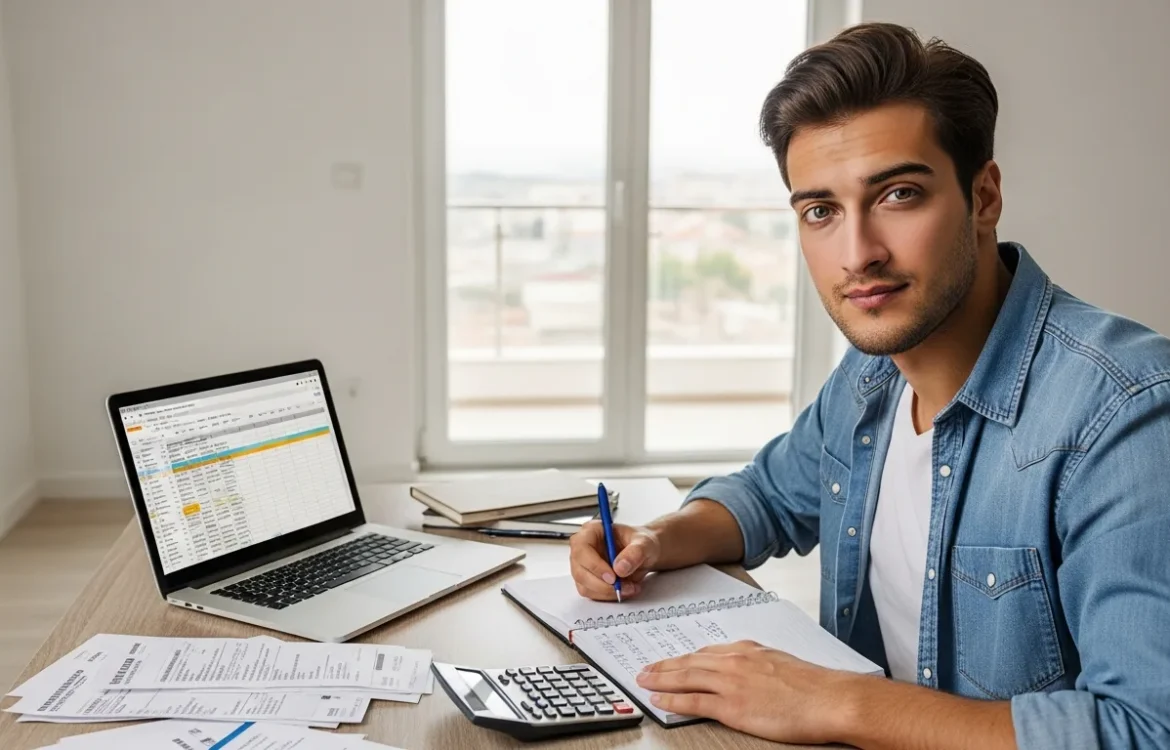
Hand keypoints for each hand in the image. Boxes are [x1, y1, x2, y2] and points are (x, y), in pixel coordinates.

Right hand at [568, 521, 660, 600]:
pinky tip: (624, 590)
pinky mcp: (587, 580)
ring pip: (585, 585)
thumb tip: (619, 568)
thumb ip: (635, 553)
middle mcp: (583, 548)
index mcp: (591, 530)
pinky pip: (592, 594)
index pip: (582, 548)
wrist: (645, 553)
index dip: (594, 564)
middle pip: (580, 571)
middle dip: (602, 584)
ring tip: (630, 588)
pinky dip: (608, 596)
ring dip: (607, 592)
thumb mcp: (644, 543)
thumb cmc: (641, 543)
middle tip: (623, 587)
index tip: (612, 576)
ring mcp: (583, 565)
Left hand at [635, 640, 862, 744]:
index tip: (670, 661)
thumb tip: (747, 669)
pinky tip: (659, 701)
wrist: (829, 698)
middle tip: (645, 669)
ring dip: (660, 679)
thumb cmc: (813, 685)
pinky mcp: (733, 706)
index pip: (706, 653)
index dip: (684, 658)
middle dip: (664, 666)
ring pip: (685, 678)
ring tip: (643, 681)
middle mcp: (735, 661)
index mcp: (747, 649)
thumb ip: (758, 663)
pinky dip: (673, 701)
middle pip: (689, 662)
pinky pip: (693, 702)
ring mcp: (731, 683)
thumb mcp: (780, 661)